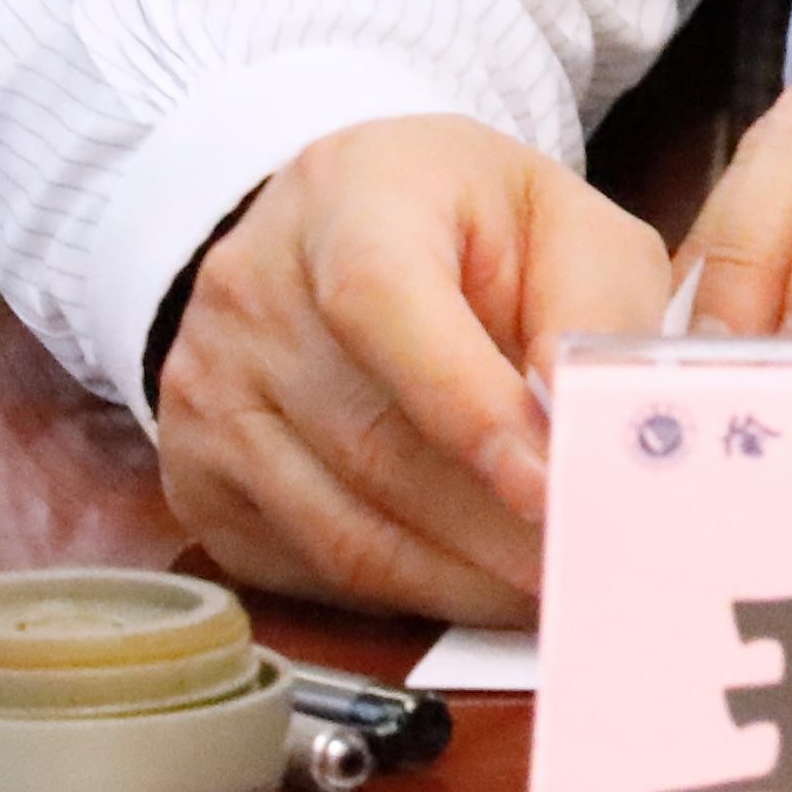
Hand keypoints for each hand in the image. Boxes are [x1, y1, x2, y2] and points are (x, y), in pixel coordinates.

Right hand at [152, 113, 676, 624]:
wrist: (343, 230)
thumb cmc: (472, 231)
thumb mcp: (562, 223)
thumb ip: (593, 308)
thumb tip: (590, 428)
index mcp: (351, 197)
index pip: (383, 303)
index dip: (468, 408)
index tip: (552, 485)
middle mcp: (254, 290)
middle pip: (371, 441)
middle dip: (492, 526)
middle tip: (585, 564)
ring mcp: (209, 388)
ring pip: (340, 527)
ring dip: (457, 578)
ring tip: (543, 588)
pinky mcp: (197, 475)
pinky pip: (308, 566)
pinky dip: (404, 594)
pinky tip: (472, 584)